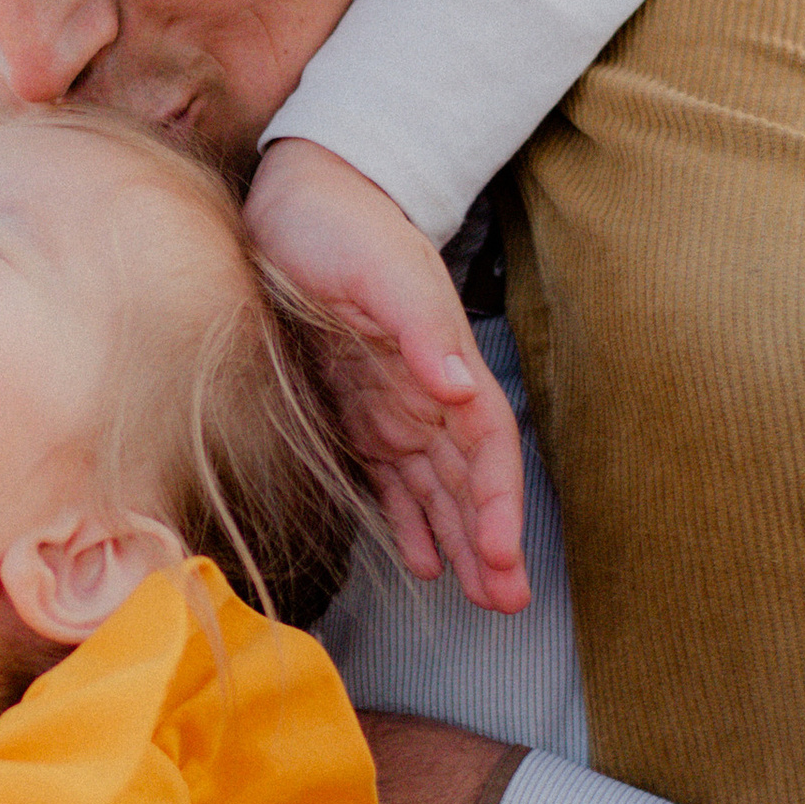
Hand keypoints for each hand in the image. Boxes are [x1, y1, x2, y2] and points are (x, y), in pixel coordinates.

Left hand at [244, 139, 527, 612]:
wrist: (298, 199)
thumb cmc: (340, 226)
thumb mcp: (381, 268)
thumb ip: (420, 325)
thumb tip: (456, 382)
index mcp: (444, 361)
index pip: (488, 446)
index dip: (497, 502)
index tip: (499, 556)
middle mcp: (429, 393)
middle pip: (472, 480)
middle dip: (492, 542)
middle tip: (507, 604)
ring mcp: (395, 406)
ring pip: (440, 489)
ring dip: (461, 542)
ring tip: (481, 600)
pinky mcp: (359, 411)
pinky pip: (396, 479)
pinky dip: (413, 520)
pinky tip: (425, 560)